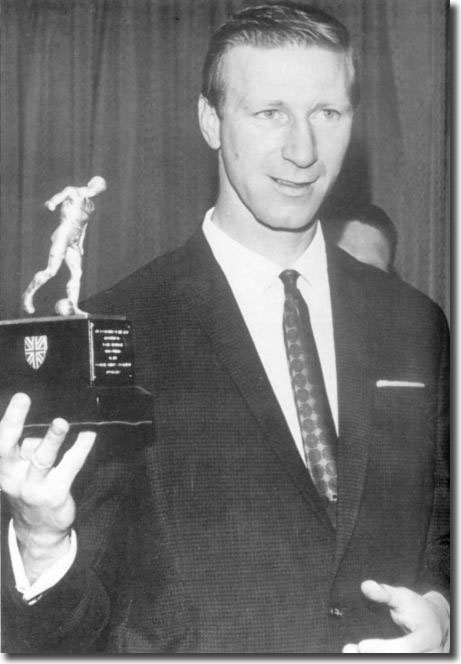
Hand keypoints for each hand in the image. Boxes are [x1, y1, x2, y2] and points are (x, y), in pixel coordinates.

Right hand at [0, 393, 95, 581]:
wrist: (39, 531)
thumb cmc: (31, 488)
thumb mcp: (19, 469)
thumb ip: (26, 445)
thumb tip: (48, 416)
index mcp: (3, 466)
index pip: (0, 440)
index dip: (9, 418)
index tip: (19, 397)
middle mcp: (13, 476)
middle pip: (10, 446)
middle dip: (15, 421)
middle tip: (23, 398)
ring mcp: (33, 487)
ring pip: (42, 458)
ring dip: (52, 438)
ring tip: (61, 423)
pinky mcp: (55, 494)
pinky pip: (69, 467)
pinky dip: (80, 449)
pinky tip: (89, 435)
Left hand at [342, 580, 448, 652]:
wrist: (435, 625)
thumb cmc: (416, 609)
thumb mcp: (403, 597)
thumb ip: (385, 594)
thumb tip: (365, 586)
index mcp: (428, 637)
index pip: (407, 648)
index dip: (384, 649)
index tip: (361, 645)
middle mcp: (429, 654)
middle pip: (400, 661)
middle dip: (374, 657)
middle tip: (348, 649)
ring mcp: (424, 660)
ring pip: (397, 663)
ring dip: (370, 661)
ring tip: (349, 651)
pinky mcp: (413, 661)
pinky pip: (392, 662)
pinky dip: (375, 659)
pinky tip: (356, 654)